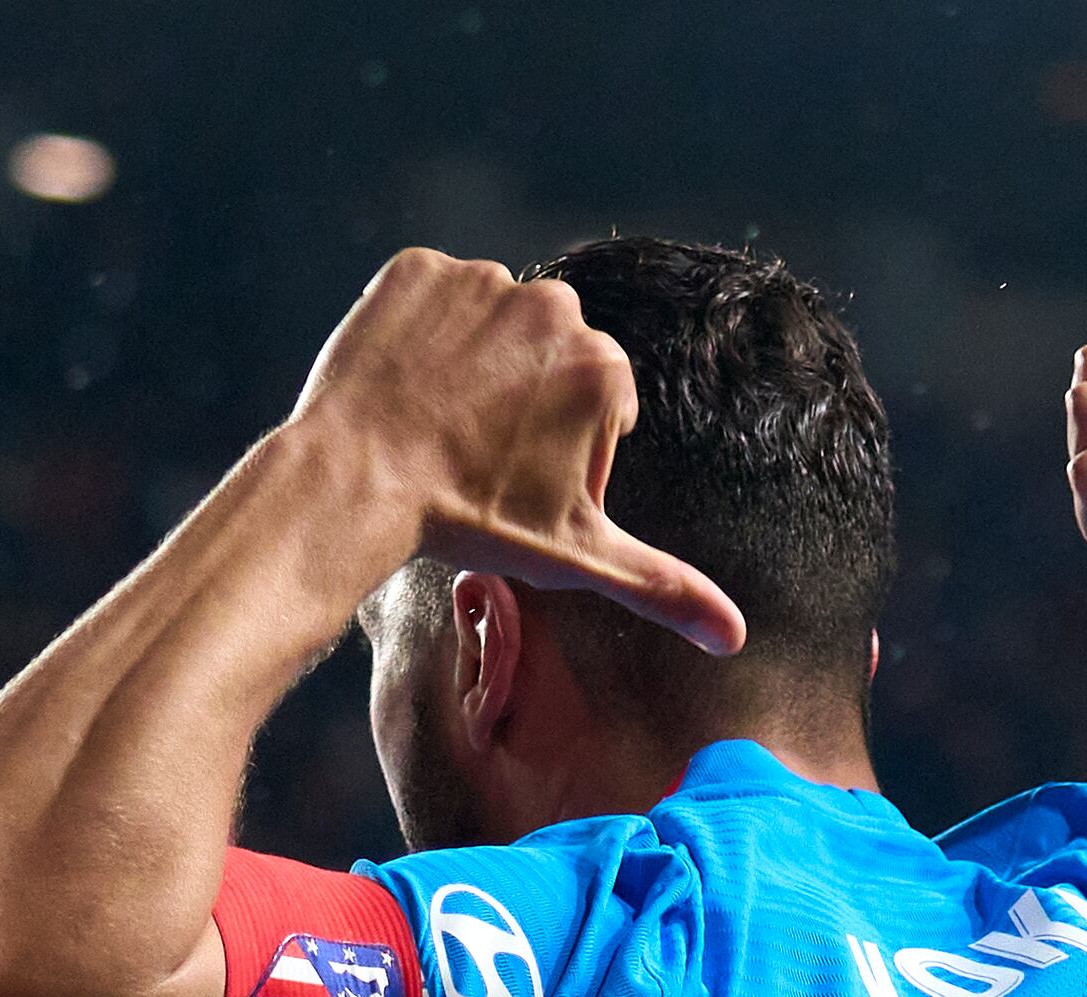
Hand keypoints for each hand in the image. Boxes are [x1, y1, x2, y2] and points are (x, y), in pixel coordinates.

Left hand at [284, 251, 742, 654]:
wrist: (353, 482)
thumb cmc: (467, 523)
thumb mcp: (573, 557)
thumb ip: (660, 586)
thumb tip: (734, 637)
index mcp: (605, 367)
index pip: (592, 407)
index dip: (553, 453)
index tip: (508, 480)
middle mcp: (555, 306)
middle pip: (543, 360)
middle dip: (517, 401)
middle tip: (468, 454)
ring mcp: (482, 281)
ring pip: (486, 327)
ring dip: (467, 365)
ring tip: (431, 422)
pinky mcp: (415, 269)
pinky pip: (426, 299)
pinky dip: (414, 333)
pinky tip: (399, 383)